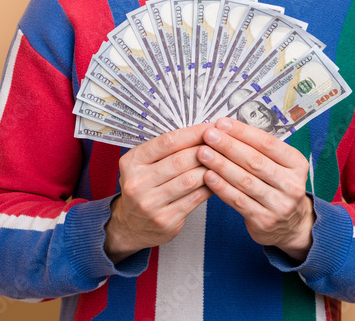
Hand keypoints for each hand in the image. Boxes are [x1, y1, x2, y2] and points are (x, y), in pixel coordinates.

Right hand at [104, 123, 213, 262]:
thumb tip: (202, 132)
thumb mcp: (144, 165)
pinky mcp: (165, 220)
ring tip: (222, 161)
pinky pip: (195, 199)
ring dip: (210, 168)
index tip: (211, 127)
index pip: (167, 141)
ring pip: (190, 180)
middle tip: (222, 144)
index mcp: (132, 162)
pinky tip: (217, 180)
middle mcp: (137, 183)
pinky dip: (210, 187)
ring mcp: (150, 204)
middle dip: (205, 150)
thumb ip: (166, 150)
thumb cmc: (144, 188)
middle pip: (180, 160)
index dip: (193, 133)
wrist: (131, 227)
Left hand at [197, 117, 313, 261]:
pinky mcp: (264, 221)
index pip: (267, 143)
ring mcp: (279, 205)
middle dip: (228, 146)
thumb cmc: (278, 187)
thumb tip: (229, 128)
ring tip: (203, 153)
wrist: (291, 225)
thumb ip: (260, 150)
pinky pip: (238, 201)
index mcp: (296, 164)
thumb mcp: (280, 166)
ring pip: (245, 181)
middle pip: (255, 161)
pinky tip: (208, 176)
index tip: (222, 123)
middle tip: (209, 135)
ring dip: (221, 165)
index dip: (243, 132)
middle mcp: (291, 184)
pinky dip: (221, 187)